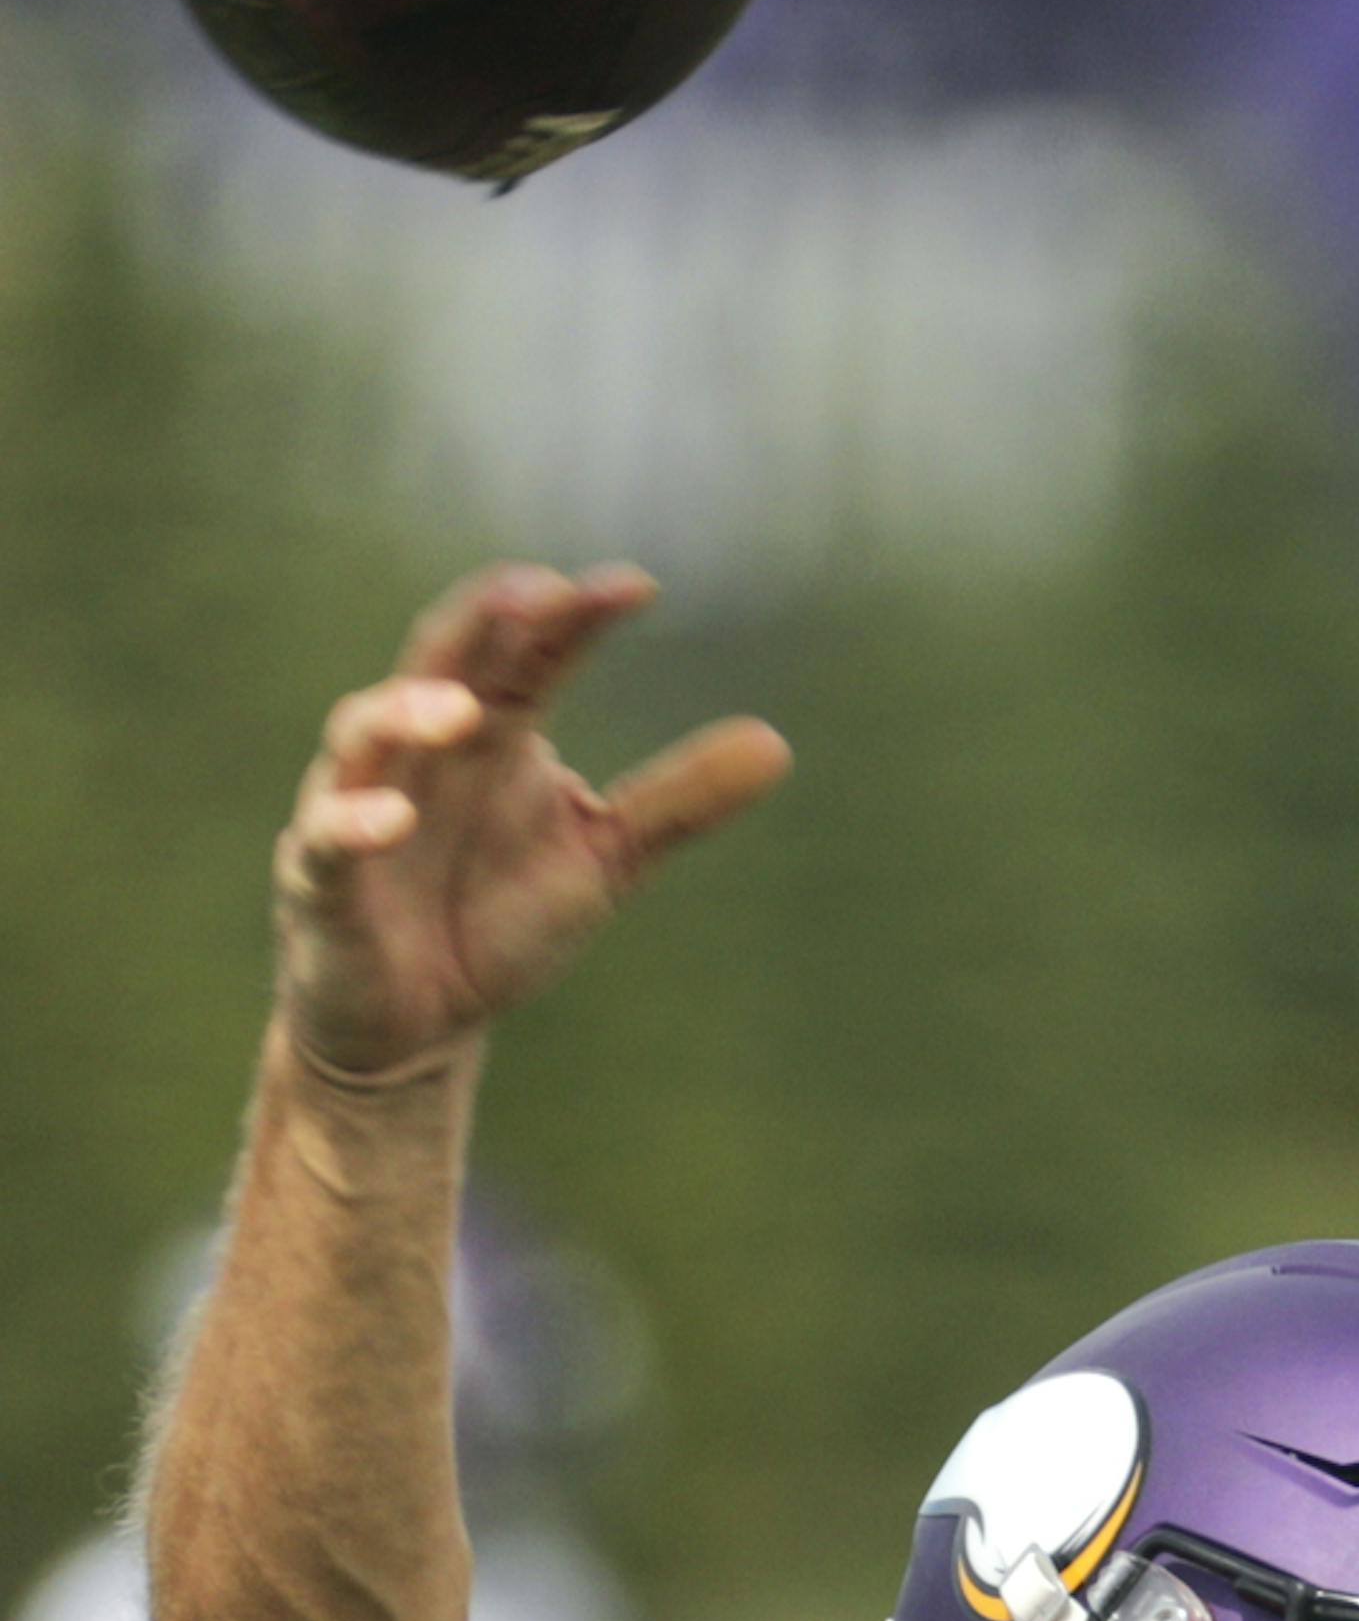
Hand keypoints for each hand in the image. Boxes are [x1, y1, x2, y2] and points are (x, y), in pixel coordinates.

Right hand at [270, 563, 790, 1081]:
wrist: (417, 1031)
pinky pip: (326, 838)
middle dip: (483, 620)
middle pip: (442, 656)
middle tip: (537, 594)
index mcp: (494, 731)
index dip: (576, 618)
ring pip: (367, 729)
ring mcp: (360, 802)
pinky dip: (354, 821)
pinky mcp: (318, 878)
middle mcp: (422, 749)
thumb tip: (778, 744)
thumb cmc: (496, 922)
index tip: (637, 589)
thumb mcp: (605, 862)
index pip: (533, 652)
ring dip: (411, 711)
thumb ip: (678, 803)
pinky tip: (393, 819)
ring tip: (466, 712)